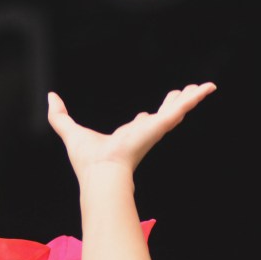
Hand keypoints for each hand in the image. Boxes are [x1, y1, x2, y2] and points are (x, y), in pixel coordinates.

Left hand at [47, 82, 215, 183]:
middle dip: (171, 106)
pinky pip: (182, 107)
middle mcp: (142, 134)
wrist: (101, 172)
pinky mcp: (160, 125)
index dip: (141, 121)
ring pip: (176, 110)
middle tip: (181, 95)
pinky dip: (196, 97)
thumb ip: (59, 116)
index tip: (143, 116)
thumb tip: (51, 97)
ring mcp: (154, 130)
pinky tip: (209, 87)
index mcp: (126, 138)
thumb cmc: (87, 161)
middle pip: (161, 116)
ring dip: (189, 99)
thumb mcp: (69, 131)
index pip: (138, 127)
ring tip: (203, 87)